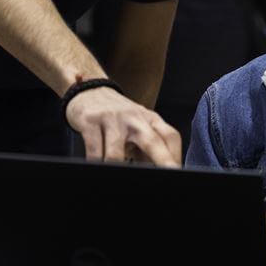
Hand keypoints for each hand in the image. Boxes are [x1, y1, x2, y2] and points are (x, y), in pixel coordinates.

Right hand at [65, 86, 180, 166]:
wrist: (89, 91)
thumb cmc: (118, 116)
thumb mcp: (138, 127)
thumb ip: (149, 148)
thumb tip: (160, 172)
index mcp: (150, 119)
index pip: (170, 136)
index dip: (175, 156)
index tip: (176, 172)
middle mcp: (134, 117)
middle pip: (152, 142)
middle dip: (162, 161)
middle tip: (169, 174)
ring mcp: (112, 118)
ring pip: (116, 154)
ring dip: (116, 166)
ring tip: (115, 172)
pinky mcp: (90, 121)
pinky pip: (95, 152)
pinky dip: (96, 162)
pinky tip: (98, 164)